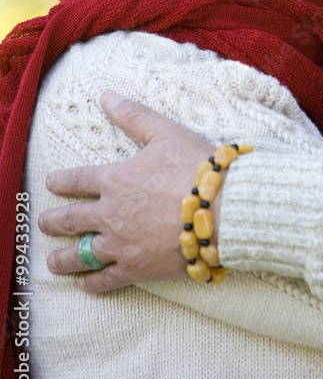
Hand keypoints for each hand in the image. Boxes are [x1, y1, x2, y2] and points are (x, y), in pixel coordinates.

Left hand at [38, 89, 223, 292]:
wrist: (222, 208)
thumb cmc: (196, 167)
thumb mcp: (165, 132)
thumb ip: (133, 116)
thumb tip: (106, 95)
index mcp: (115, 179)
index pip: (77, 179)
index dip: (61, 181)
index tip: (50, 184)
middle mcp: (110, 213)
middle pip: (71, 220)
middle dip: (54, 222)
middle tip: (43, 224)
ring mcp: (121, 244)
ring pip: (81, 255)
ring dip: (63, 258)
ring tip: (52, 262)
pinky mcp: (136, 268)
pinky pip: (104, 279)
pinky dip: (90, 282)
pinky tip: (83, 283)